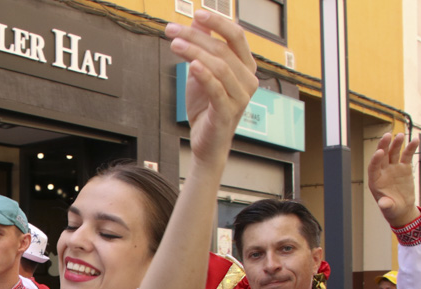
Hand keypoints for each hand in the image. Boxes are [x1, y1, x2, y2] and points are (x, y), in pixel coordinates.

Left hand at [165, 11, 257, 165]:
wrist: (206, 142)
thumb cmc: (205, 108)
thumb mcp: (201, 73)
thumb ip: (202, 48)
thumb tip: (197, 21)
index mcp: (245, 67)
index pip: (236, 36)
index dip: (218, 22)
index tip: (197, 13)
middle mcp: (248, 80)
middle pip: (224, 49)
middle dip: (196, 36)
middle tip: (172, 30)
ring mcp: (240, 98)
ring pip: (220, 66)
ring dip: (194, 52)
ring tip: (175, 44)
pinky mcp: (227, 113)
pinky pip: (217, 90)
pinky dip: (205, 75)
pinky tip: (192, 65)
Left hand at [367, 132, 420, 227]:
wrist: (402, 208)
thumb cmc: (392, 209)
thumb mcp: (389, 209)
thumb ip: (386, 205)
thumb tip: (383, 204)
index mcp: (375, 180)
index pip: (373, 167)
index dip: (376, 159)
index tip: (379, 152)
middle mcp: (382, 172)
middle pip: (382, 156)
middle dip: (384, 145)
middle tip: (387, 136)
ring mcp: (393, 168)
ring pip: (393, 153)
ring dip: (396, 143)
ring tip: (400, 135)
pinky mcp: (404, 167)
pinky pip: (407, 155)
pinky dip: (411, 147)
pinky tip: (416, 140)